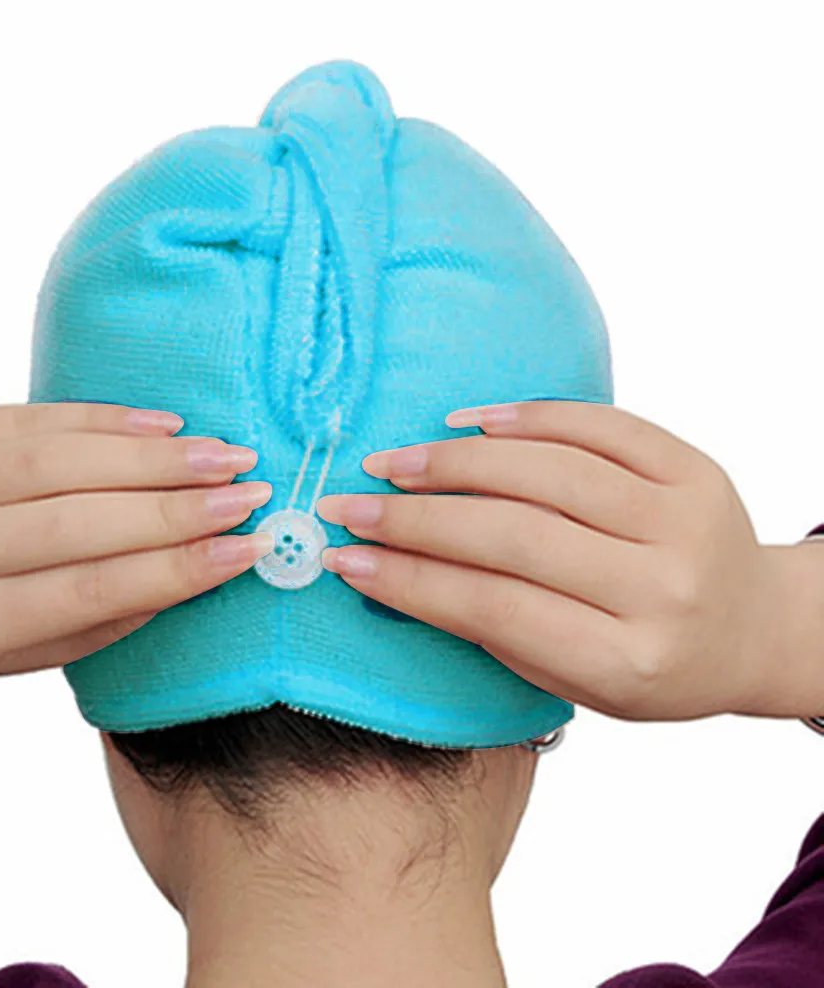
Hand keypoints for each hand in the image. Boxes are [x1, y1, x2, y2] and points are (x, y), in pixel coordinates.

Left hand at [0, 403, 272, 675]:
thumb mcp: (29, 650)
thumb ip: (108, 615)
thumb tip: (199, 562)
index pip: (88, 591)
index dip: (175, 569)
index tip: (246, 550)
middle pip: (77, 522)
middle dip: (175, 507)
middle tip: (247, 494)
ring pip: (60, 461)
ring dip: (153, 458)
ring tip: (222, 457)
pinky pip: (39, 419)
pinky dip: (110, 421)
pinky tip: (168, 427)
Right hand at [316, 401, 823, 721]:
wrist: (752, 626)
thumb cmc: (652, 665)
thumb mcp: (577, 681)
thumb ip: (496, 630)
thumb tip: (396, 570)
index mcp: (627, 658)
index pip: (494, 609)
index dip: (409, 581)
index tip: (346, 560)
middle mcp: (661, 586)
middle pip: (512, 535)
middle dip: (414, 518)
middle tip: (347, 506)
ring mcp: (682, 517)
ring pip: (545, 471)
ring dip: (454, 463)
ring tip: (393, 464)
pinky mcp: (689, 466)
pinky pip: (596, 425)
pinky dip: (523, 417)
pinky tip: (465, 424)